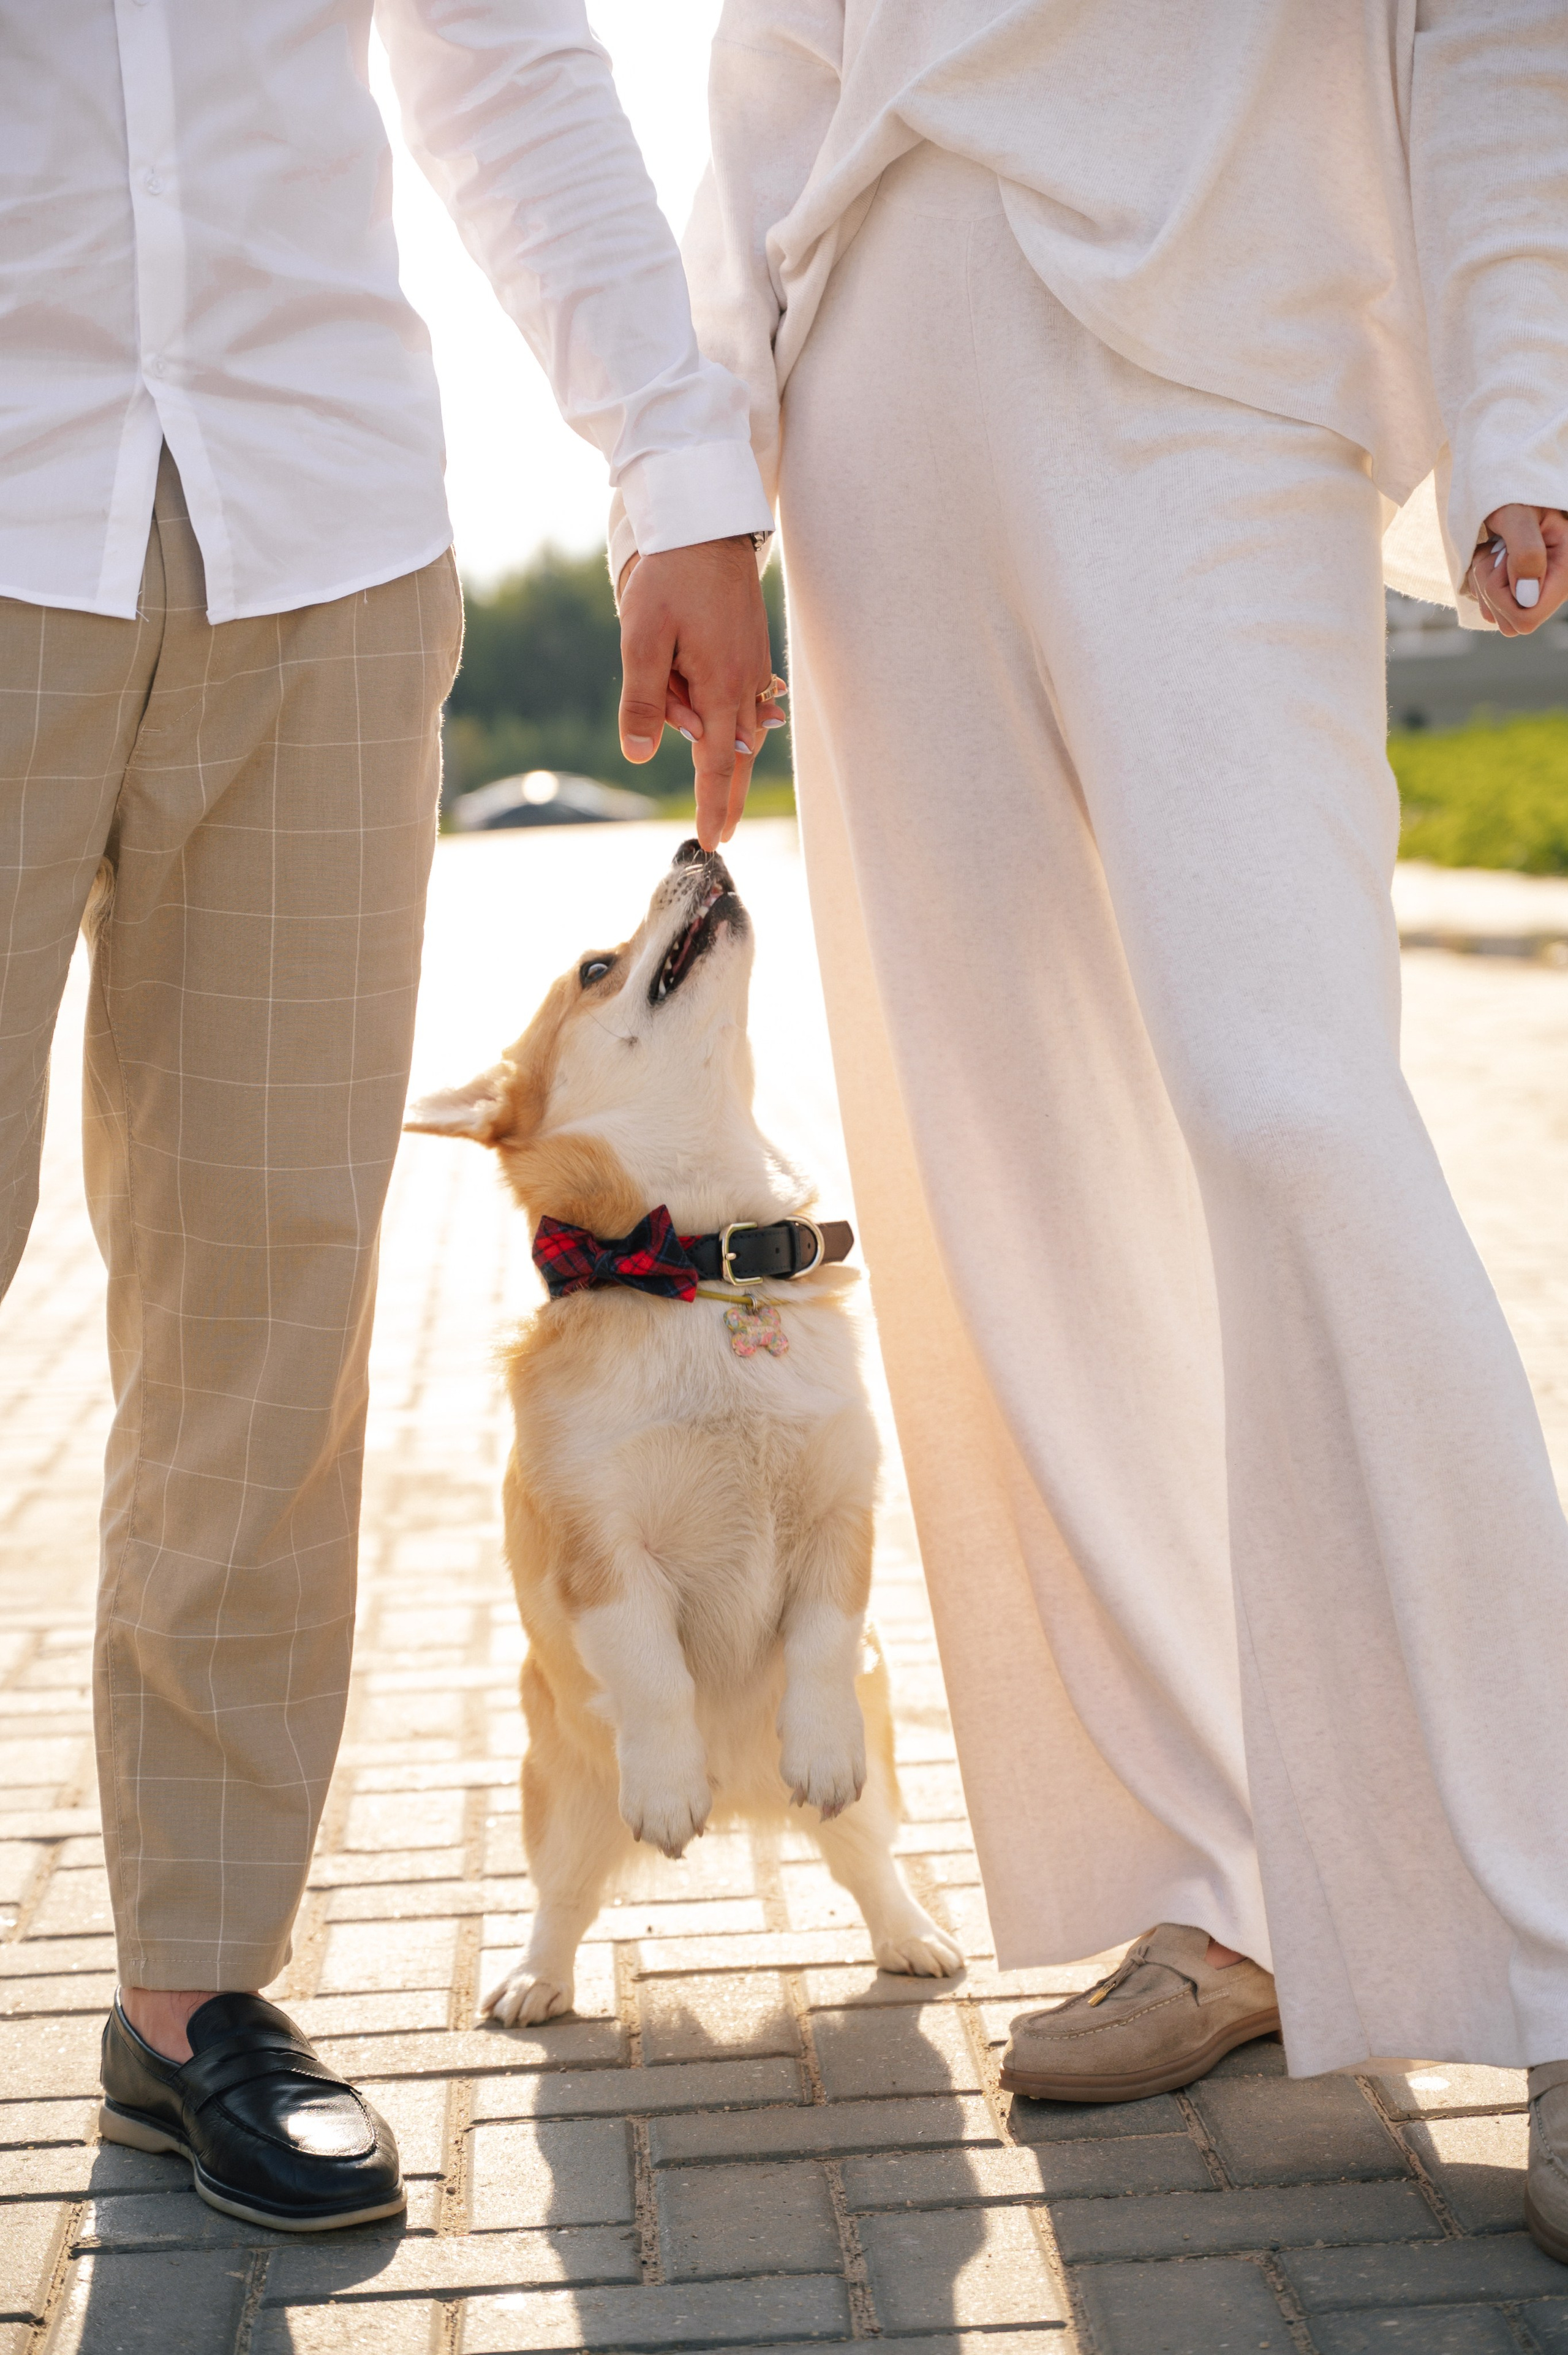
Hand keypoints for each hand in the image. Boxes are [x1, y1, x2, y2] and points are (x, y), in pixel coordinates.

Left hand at [618, 539, 784, 849]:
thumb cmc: (669, 576)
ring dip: (720, 752)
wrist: (704, 523)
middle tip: (722, 836)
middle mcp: (744, 683)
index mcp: (720, 686)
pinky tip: (722, 730)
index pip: (715, 763)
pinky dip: (730, 723)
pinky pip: (741, 700)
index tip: (709, 840)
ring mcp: (751, 666)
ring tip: (717, 789)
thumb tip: (642, 755)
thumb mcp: (642, 638)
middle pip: (737, 756)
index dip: (711, 804)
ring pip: (737, 726)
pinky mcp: (749, 651)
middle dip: (727, 797)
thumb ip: (643, 700)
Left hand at [1466, 505, 1567, 634]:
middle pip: (1510, 623)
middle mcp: (1553, 588)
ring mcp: (1534, 593)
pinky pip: (1488, 608)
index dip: (1505, 596)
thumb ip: (1526, 552)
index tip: (1505, 558)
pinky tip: (1491, 557)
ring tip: (1494, 550)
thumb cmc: (1514, 496)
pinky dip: (1480, 582)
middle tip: (1496, 552)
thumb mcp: (1518, 516)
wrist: (1508, 490)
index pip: (1527, 618)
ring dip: (1483, 582)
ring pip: (1496, 615)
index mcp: (1565, 571)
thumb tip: (1526, 598)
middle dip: (1492, 588)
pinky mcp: (1516, 593)